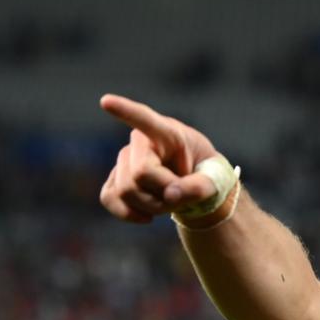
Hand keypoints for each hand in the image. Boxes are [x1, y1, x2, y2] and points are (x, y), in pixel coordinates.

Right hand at [99, 94, 220, 223]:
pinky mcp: (115, 179)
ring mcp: (124, 160)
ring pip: (127, 190)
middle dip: (163, 194)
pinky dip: (128, 213)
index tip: (106, 102)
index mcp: (167, 132)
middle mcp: (140, 142)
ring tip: (169, 203)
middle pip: (141, 174)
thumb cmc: (204, 175)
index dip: (125, 111)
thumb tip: (169, 195)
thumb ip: (198, 187)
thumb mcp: (213, 180)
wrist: (194, 185)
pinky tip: (147, 218)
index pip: (144, 119)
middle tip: (181, 197)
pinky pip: (109, 198)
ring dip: (152, 206)